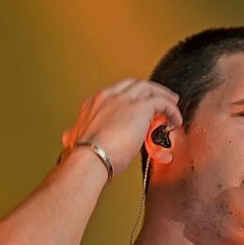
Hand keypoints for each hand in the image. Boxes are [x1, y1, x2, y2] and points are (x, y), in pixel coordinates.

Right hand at [61, 79, 181, 175]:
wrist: (88, 159)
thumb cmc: (83, 156)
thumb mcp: (75, 140)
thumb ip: (74, 135)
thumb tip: (68, 137)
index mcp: (93, 104)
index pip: (116, 94)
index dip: (130, 100)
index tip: (138, 109)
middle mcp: (108, 97)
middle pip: (134, 85)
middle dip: (149, 92)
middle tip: (161, 100)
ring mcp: (124, 100)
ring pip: (149, 89)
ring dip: (163, 97)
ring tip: (173, 108)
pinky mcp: (140, 107)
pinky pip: (162, 102)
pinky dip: (171, 110)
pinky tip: (175, 121)